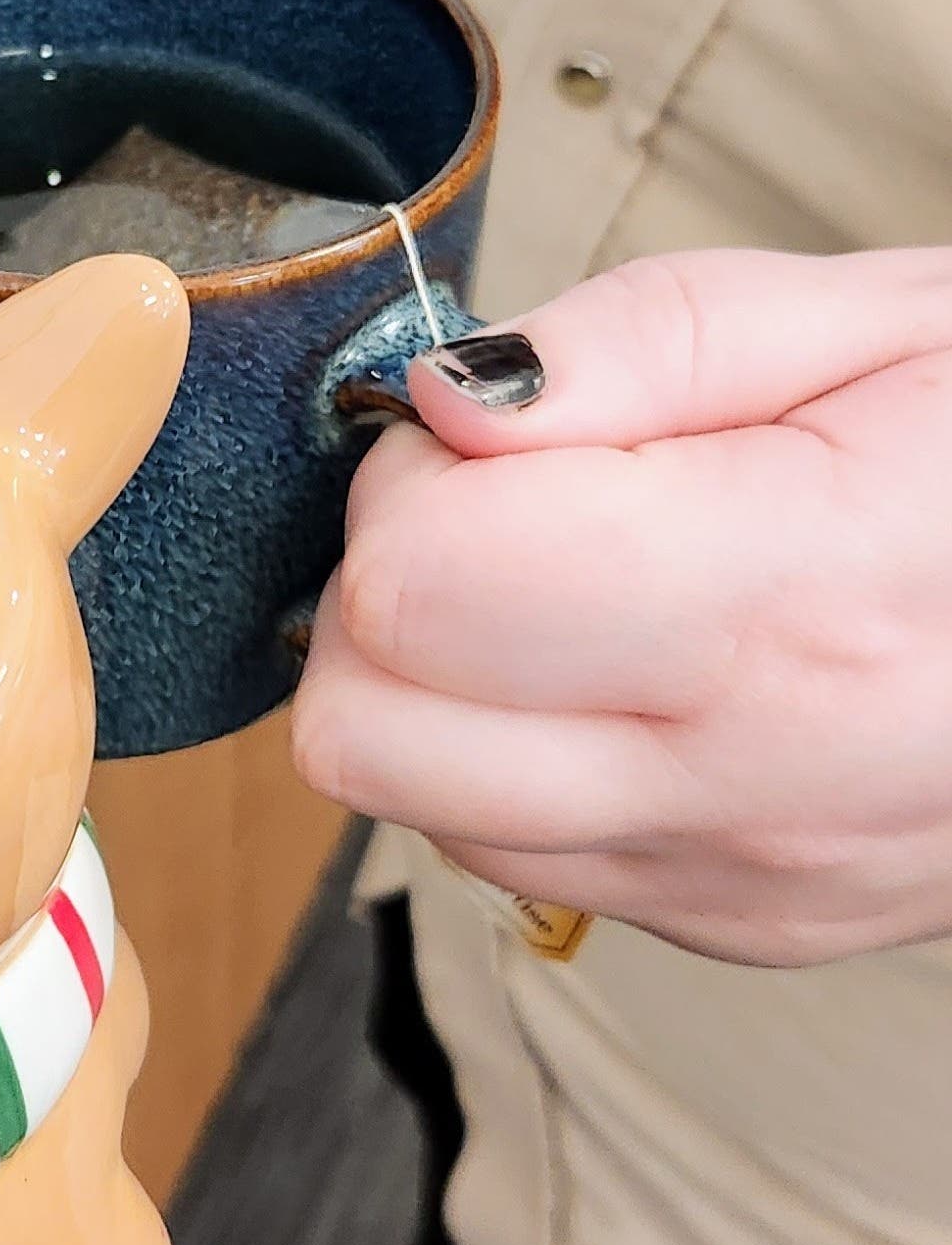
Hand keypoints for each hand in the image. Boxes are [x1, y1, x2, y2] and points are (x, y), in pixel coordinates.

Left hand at [294, 246, 951, 965]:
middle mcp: (746, 780)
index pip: (416, 589)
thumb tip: (437, 403)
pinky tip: (621, 675)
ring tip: (573, 589)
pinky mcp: (729, 925)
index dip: (411, 483)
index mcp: (789, 600)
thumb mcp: (882, 319)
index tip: (491, 433)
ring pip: (410, 804)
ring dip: (433, 684)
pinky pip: (504, 852)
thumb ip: (634, 344)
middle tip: (505, 512)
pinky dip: (504, 757)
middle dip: (383, 596)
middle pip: (362, 732)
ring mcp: (731, 877)